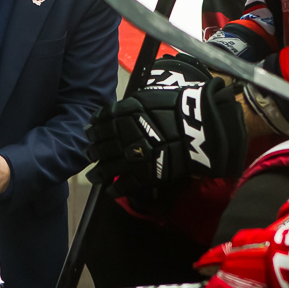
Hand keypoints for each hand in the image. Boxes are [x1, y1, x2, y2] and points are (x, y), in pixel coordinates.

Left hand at [86, 56, 246, 199]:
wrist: (198, 127)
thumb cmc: (178, 106)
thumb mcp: (148, 97)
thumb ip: (129, 106)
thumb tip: (117, 112)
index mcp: (122, 115)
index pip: (99, 122)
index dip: (93, 128)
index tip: (90, 132)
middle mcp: (121, 137)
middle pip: (99, 146)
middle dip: (92, 150)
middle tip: (90, 152)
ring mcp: (131, 158)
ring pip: (106, 169)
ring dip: (97, 173)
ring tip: (93, 176)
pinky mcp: (143, 176)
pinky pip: (123, 185)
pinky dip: (114, 189)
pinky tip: (111, 190)